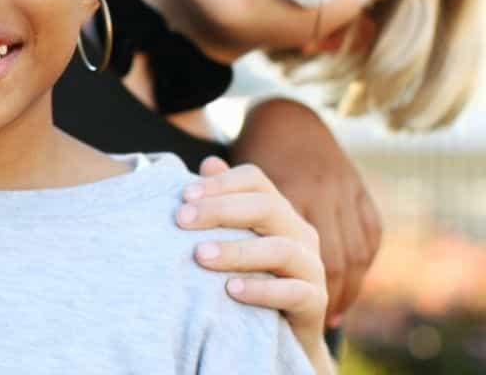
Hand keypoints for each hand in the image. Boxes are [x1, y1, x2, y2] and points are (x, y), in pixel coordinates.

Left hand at [177, 157, 330, 369]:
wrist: (276, 332)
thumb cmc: (246, 274)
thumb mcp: (231, 236)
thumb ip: (221, 200)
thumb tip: (209, 163)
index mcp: (278, 209)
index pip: (254, 180)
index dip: (220, 183)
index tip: (184, 196)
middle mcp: (299, 231)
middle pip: (265, 207)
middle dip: (220, 210)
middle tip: (181, 220)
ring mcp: (311, 266)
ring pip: (280, 249)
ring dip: (236, 251)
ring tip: (199, 256)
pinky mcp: (315, 302)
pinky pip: (294, 292)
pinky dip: (261, 290)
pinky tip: (230, 290)